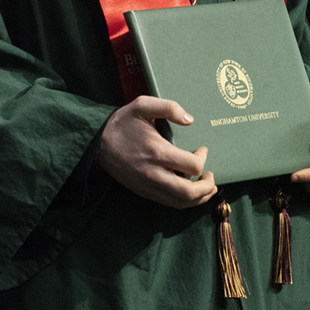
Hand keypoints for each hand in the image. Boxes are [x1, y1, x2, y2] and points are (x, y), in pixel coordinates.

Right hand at [98, 97, 217, 208]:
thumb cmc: (123, 123)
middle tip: (211, 177)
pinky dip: (185, 201)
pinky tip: (190, 192)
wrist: (98, 144)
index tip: (202, 149)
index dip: (203, 159)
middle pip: (189, 192)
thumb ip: (168, 108)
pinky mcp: (144, 192)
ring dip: (199, 198)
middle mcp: (154, 174)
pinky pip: (170, 203)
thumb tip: (190, 119)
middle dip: (207, 187)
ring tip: (207, 188)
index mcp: (156, 152)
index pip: (192, 166)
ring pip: (181, 202)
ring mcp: (148, 186)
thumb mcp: (142, 105)